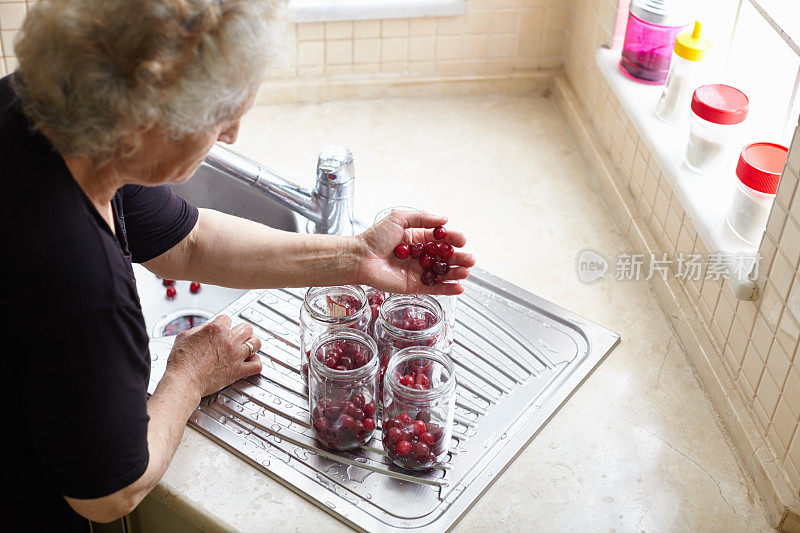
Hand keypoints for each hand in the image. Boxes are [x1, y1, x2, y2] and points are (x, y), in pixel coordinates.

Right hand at [164, 315, 261, 396]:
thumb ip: (198, 329)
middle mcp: (229, 340)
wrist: (184, 381)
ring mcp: (236, 355)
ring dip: (252, 343)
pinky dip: (256, 362)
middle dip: (241, 331)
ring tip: (247, 346)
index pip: (227, 318)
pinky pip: (257, 365)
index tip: (222, 329)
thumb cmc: (181, 362)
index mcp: (216, 329)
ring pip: (256, 343)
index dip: (223, 324)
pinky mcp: (238, 371)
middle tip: (237, 336)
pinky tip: (250, 362)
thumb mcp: (184, 336)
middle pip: (246, 328)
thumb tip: (206, 327)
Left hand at [355, 210, 475, 294]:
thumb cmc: (375, 237)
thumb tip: (444, 219)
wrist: (360, 257)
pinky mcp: (413, 286)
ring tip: (466, 272)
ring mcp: (417, 272)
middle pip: (444, 258)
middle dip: (458, 258)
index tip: (462, 240)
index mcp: (417, 238)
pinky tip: (459, 287)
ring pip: (441, 273)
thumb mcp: (399, 219)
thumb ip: (422, 218)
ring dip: (456, 273)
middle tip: (470, 259)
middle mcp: (419, 255)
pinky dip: (447, 289)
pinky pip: (433, 288)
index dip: (452, 240)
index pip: (440, 239)